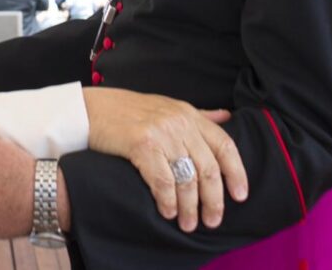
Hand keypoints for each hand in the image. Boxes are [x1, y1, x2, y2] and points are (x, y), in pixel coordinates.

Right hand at [83, 88, 246, 232]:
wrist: (90, 108)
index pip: (225, 145)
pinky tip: (168, 211)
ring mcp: (161, 133)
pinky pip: (163, 181)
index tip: (241, 196)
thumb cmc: (127, 111)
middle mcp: (180, 122)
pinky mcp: (142, 144)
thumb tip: (226, 117)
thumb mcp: (168, 107)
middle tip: (212, 220)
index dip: (237, 172)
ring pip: (187, 178)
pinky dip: (168, 200)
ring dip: (190, 207)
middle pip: (208, 168)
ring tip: (187, 223)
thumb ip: (198, 115)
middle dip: (213, 200)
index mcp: (189, 114)